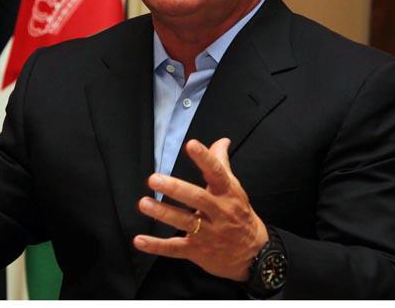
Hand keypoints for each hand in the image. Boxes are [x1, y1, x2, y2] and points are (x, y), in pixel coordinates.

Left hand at [133, 138, 267, 281]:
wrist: (254, 255)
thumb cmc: (239, 214)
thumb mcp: (235, 188)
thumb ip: (222, 163)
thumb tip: (222, 140)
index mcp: (227, 193)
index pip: (217, 173)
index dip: (205, 158)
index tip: (191, 144)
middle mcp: (219, 212)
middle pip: (197, 198)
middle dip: (175, 188)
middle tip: (154, 179)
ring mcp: (208, 233)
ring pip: (185, 222)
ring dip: (163, 213)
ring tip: (144, 203)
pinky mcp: (197, 251)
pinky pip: (175, 248)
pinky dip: (156, 246)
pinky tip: (139, 240)